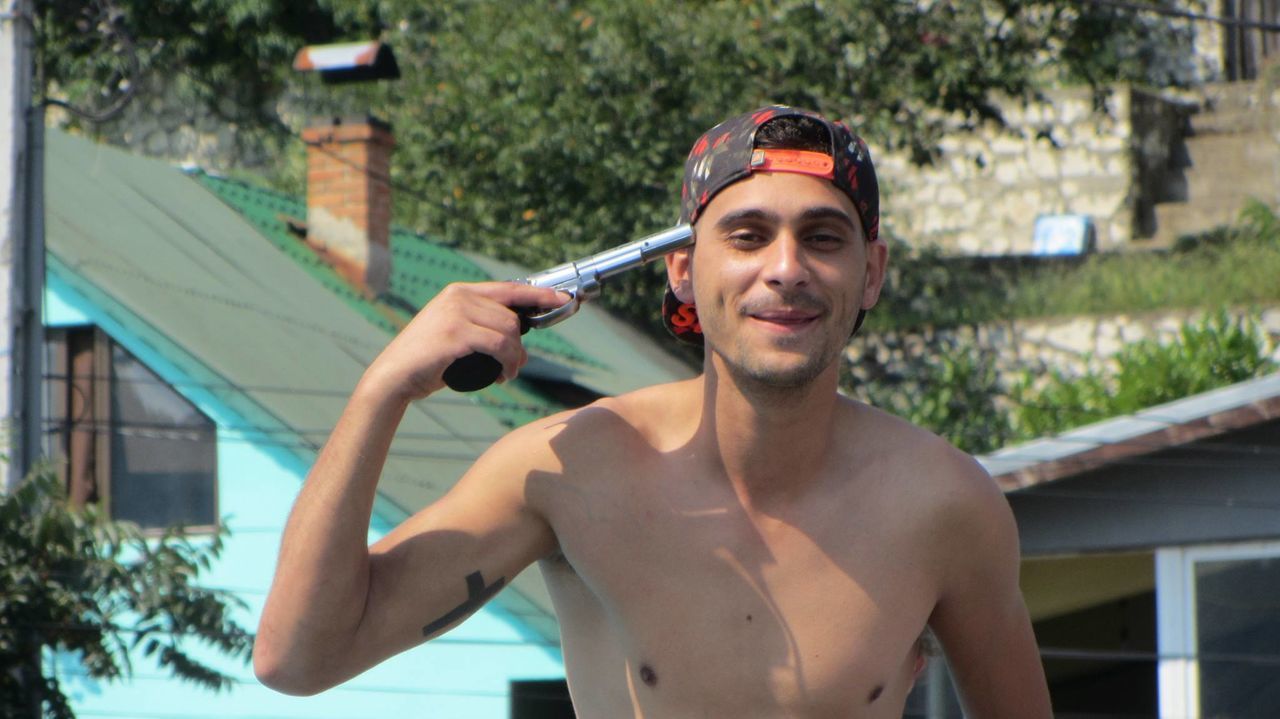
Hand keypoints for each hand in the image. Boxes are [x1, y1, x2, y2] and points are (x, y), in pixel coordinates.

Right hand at [362, 282, 569, 402]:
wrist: (394, 376)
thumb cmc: (428, 361)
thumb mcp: (456, 334)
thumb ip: (483, 329)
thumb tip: (522, 345)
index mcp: (460, 292)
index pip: (510, 288)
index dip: (540, 293)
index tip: (562, 299)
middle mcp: (458, 296)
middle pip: (512, 316)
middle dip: (521, 345)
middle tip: (516, 366)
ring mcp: (456, 313)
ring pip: (509, 332)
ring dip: (515, 358)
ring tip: (507, 373)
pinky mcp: (455, 334)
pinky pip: (499, 346)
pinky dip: (508, 363)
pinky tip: (503, 376)